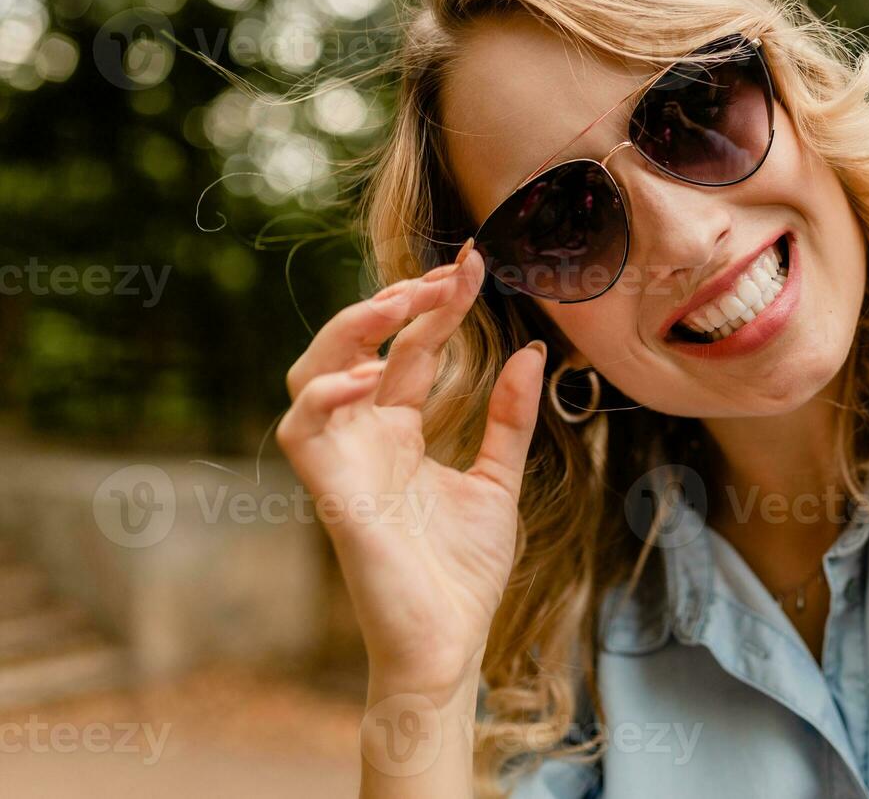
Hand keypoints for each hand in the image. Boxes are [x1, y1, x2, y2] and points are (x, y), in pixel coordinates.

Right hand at [276, 242, 544, 700]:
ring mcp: (343, 462)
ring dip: (350, 331)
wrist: (448, 643)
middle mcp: (364, 438)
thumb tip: (530, 352)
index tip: (475, 263)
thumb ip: (508, 419)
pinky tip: (368, 377)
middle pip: (359, 347)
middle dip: (395, 303)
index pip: (412, 351)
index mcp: (400, 432)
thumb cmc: (463, 572)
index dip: (438, 306)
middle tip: (446, 274)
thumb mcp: (499, 481)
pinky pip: (300, 431)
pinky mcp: (331, 493)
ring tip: (400, 304)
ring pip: (312, 372)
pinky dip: (324, 396)